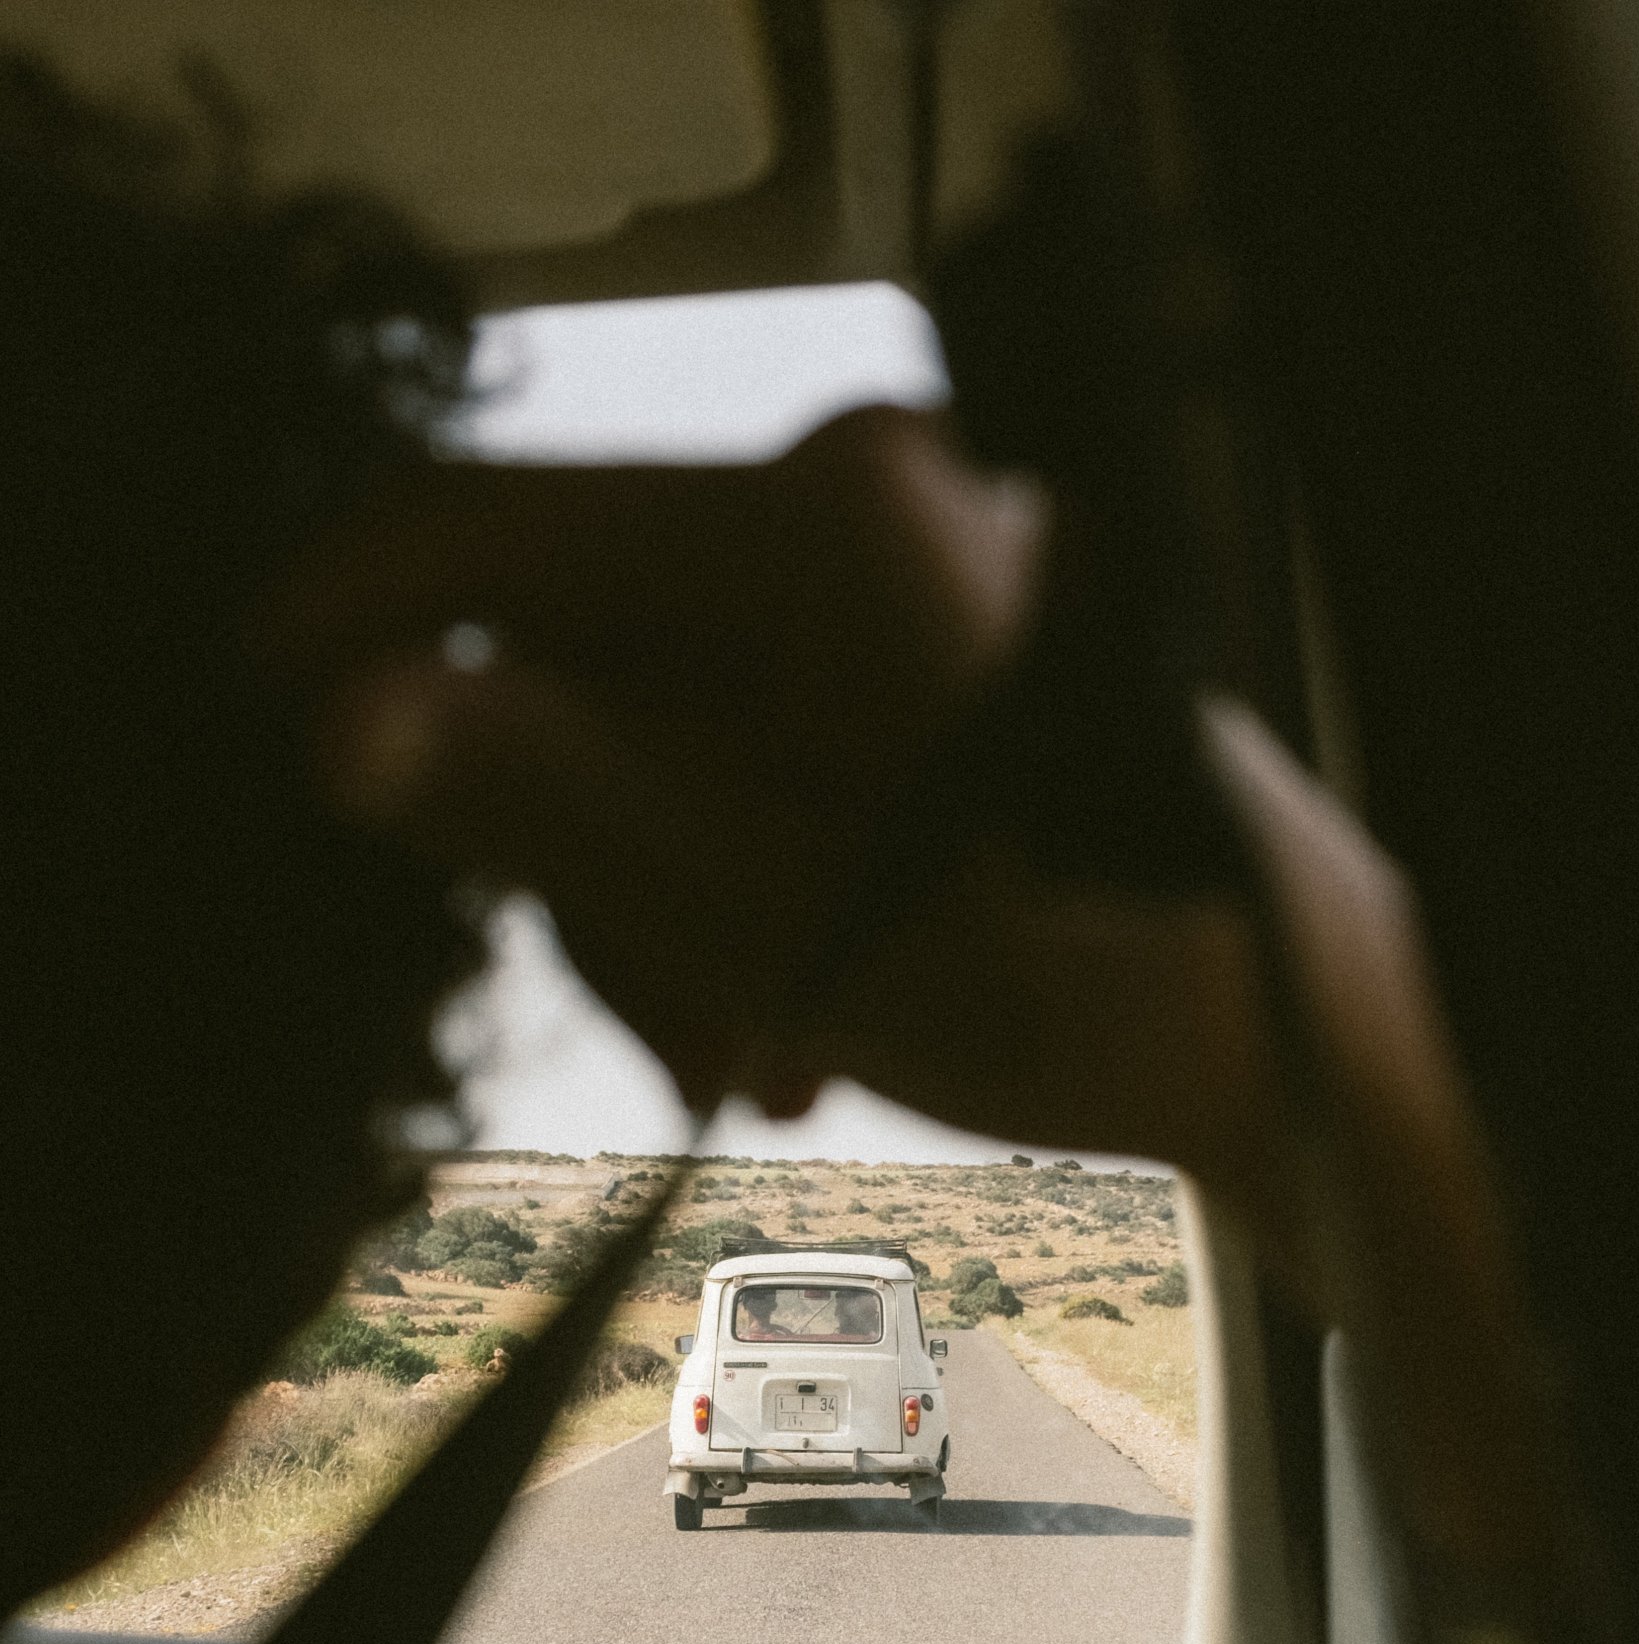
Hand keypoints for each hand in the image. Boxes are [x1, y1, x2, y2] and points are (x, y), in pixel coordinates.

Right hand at [267, 406, 1282, 1201]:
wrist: (1275, 1015)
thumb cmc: (1074, 973)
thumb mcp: (775, 916)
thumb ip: (554, 800)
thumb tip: (347, 719)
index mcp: (814, 530)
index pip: (500, 532)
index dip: (355, 622)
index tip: (268, 709)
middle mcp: (854, 498)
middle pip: (579, 660)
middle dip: (594, 866)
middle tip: (685, 1043)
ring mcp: (892, 557)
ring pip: (657, 719)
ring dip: (672, 904)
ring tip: (769, 1056)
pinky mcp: (916, 621)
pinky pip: (748, 727)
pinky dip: (738, 868)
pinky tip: (803, 1003)